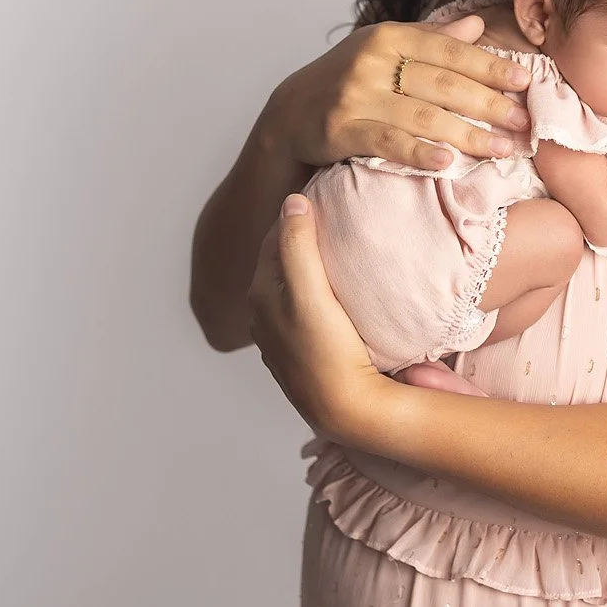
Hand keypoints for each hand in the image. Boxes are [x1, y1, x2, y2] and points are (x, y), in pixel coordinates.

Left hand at [249, 194, 396, 444]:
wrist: (346, 409)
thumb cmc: (328, 350)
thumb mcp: (310, 291)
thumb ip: (298, 245)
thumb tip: (292, 200)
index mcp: (260, 295)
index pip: (273, 238)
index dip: (296, 215)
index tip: (324, 196)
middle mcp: (263, 316)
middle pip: (281, 263)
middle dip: (301, 239)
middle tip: (336, 217)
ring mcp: (282, 338)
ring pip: (293, 288)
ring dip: (310, 268)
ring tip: (340, 250)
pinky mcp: (302, 355)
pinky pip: (306, 311)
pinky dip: (317, 294)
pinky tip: (340, 294)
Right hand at [281, 13, 533, 170]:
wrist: (290, 114)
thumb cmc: (348, 80)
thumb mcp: (386, 50)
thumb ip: (431, 39)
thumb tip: (477, 25)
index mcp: (390, 36)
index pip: (450, 50)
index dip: (490, 66)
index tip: (525, 80)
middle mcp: (372, 61)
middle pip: (444, 84)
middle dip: (489, 104)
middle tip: (524, 122)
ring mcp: (355, 95)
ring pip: (423, 116)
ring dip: (468, 134)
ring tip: (502, 149)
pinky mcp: (340, 130)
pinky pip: (388, 142)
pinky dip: (419, 152)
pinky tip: (448, 163)